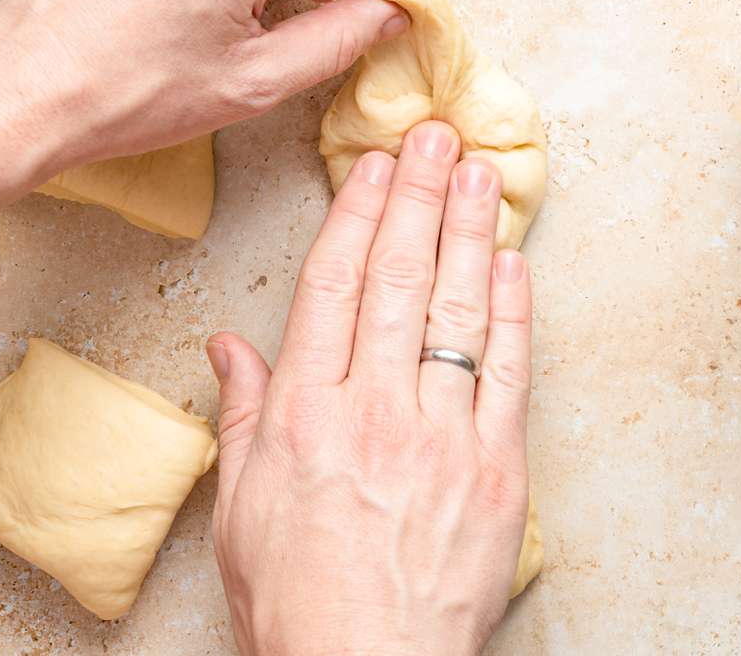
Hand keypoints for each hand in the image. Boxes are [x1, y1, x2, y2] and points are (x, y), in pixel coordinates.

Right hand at [207, 121, 531, 655]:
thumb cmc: (297, 601)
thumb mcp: (240, 510)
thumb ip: (242, 418)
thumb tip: (229, 347)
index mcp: (304, 415)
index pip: (333, 287)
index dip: (357, 216)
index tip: (374, 167)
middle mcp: (373, 410)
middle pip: (398, 280)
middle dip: (419, 198)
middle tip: (436, 138)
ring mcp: (441, 436)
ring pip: (456, 310)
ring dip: (469, 232)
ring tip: (480, 174)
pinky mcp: (498, 468)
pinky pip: (506, 372)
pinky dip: (510, 312)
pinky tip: (512, 263)